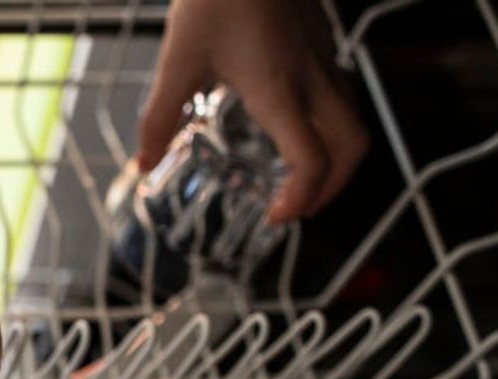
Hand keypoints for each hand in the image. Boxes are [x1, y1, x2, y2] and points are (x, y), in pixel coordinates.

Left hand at [138, 0, 367, 223]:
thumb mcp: (179, 60)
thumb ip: (160, 117)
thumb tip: (144, 162)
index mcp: (281, 92)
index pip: (311, 163)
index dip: (301, 200)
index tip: (277, 217)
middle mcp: (313, 81)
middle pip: (351, 149)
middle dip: (333, 189)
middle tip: (300, 207)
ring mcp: (324, 60)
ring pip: (354, 122)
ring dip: (338, 159)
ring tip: (305, 177)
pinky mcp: (322, 43)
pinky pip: (343, 96)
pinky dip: (332, 127)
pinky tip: (298, 125)